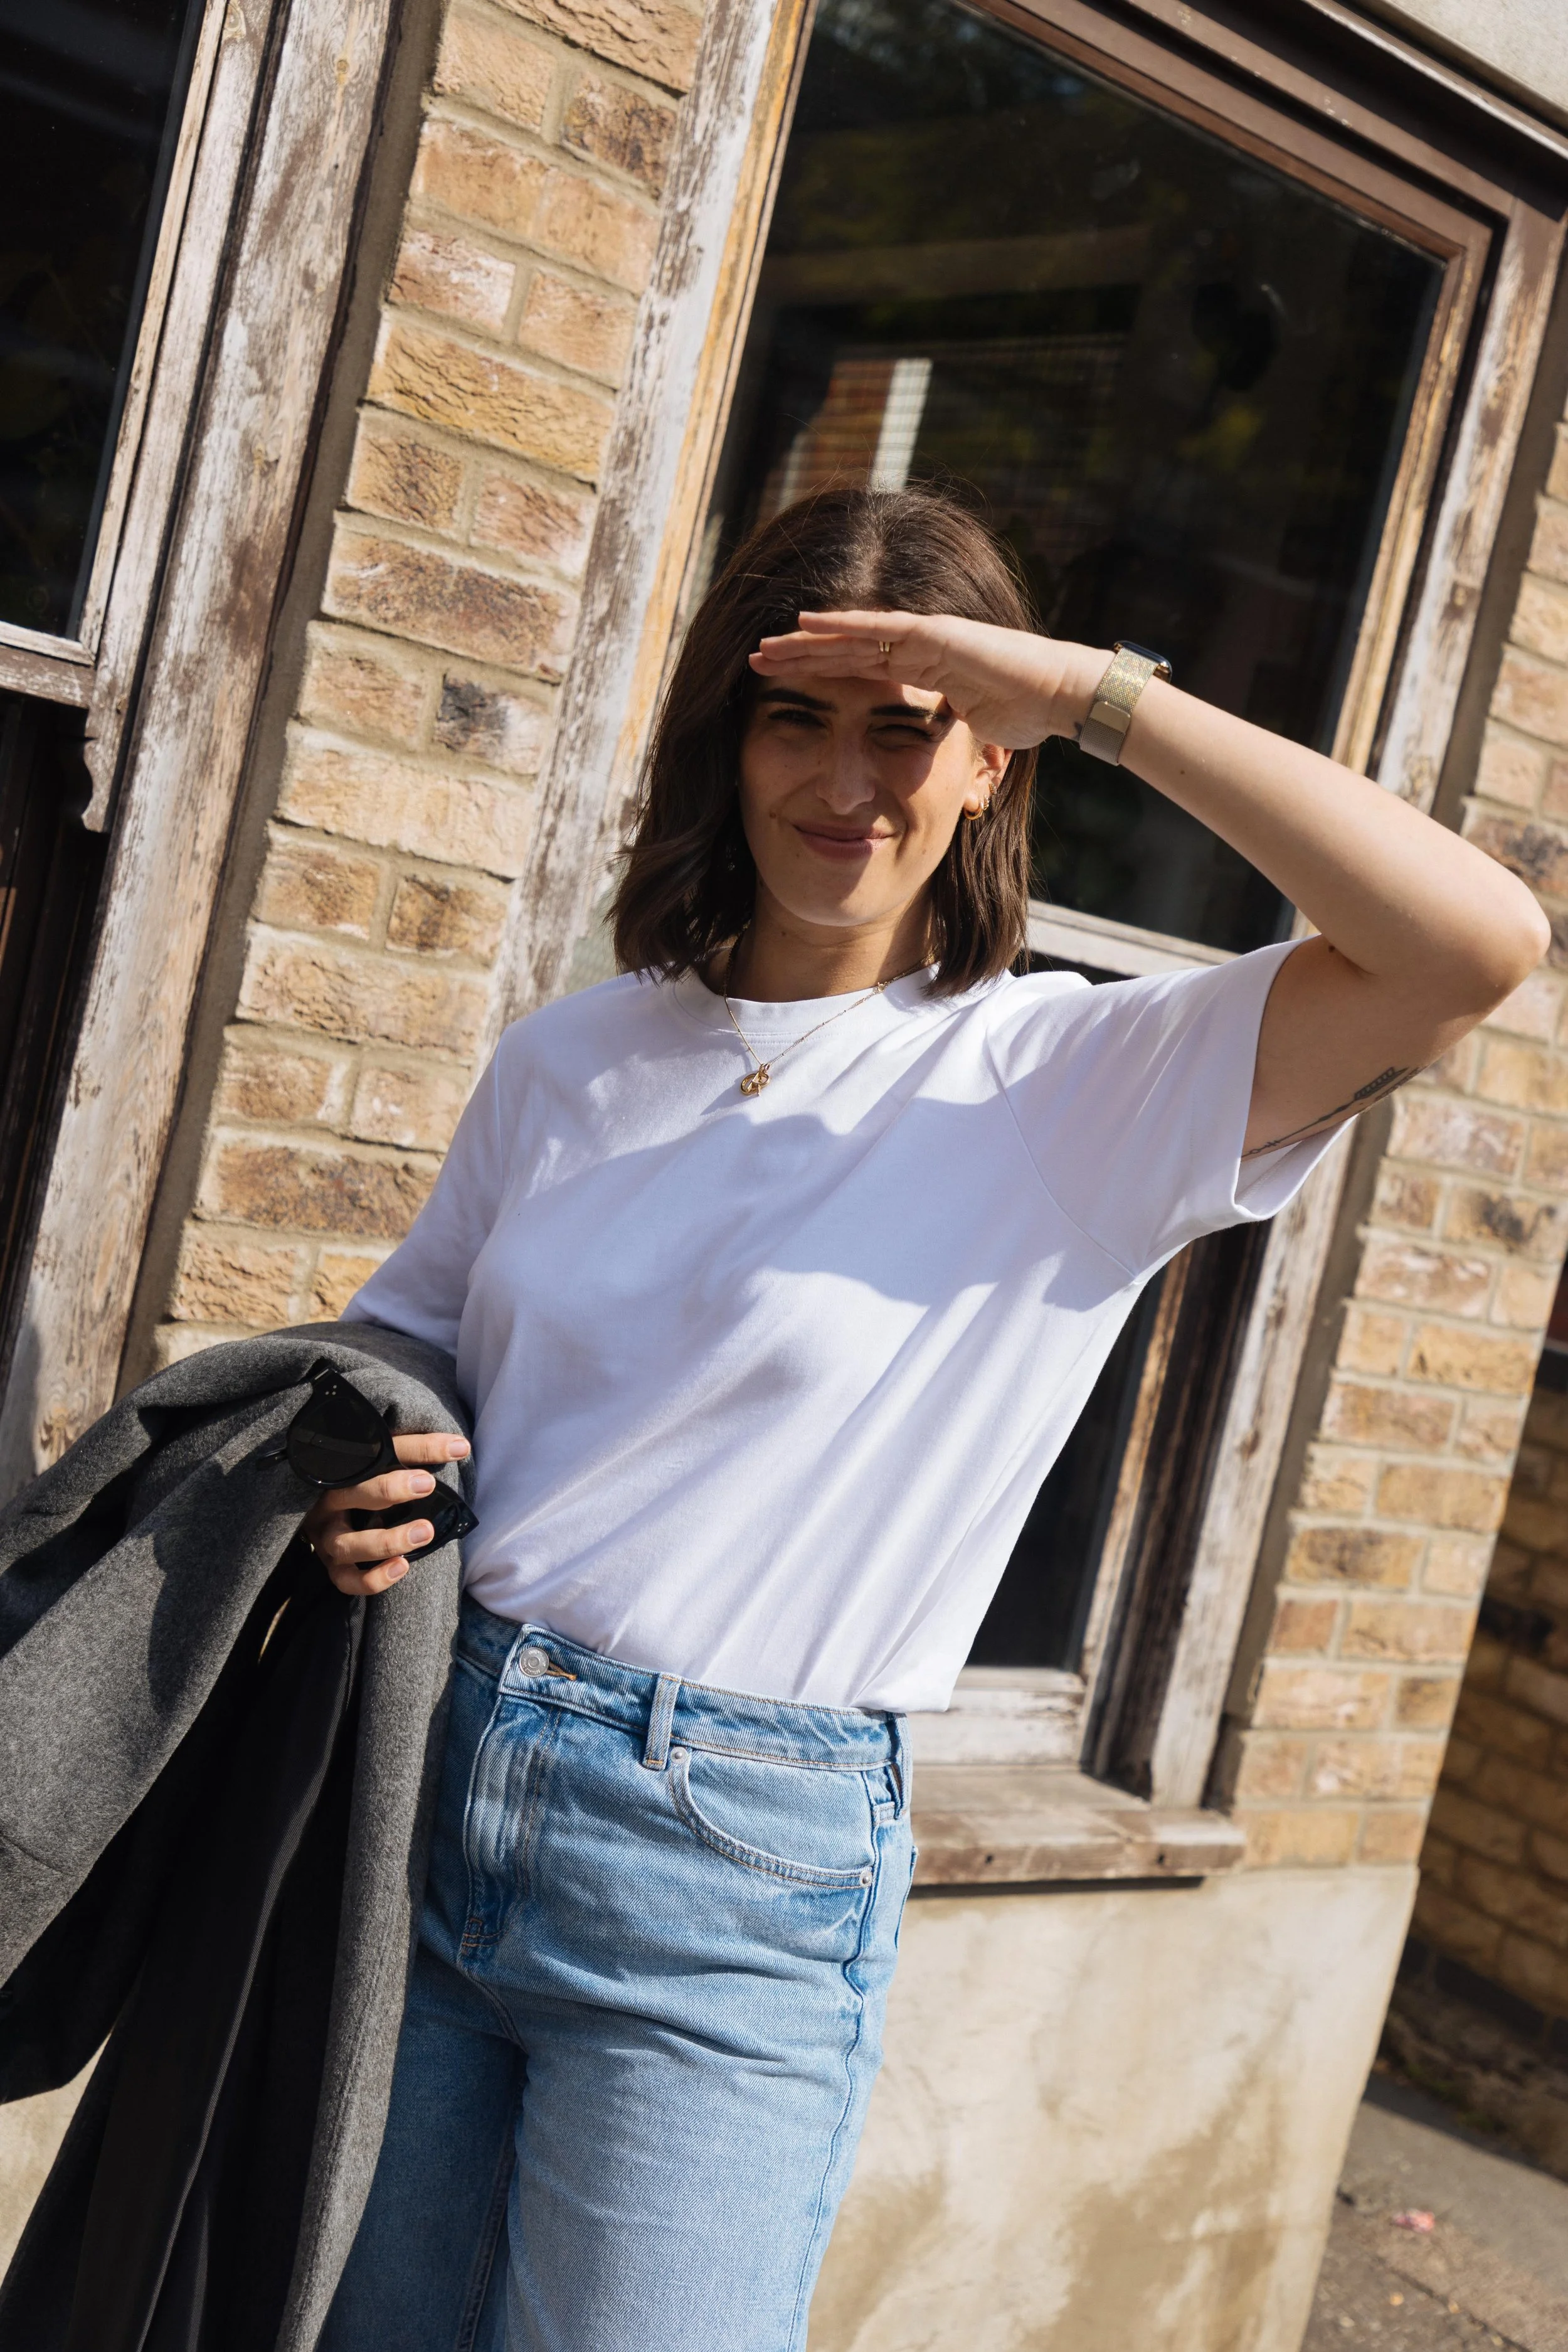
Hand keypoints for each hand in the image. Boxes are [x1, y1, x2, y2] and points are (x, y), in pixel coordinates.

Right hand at [300, 1430, 470, 1596]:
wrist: (338, 1517)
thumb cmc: (368, 1484)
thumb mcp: (388, 1462)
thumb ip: (419, 1452)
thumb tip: (461, 1446)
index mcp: (339, 1472)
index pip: (372, 1455)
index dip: (412, 1451)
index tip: (451, 1449)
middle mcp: (328, 1506)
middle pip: (350, 1495)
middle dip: (389, 1489)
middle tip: (427, 1484)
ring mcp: (327, 1540)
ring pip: (348, 1544)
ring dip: (387, 1540)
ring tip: (425, 1531)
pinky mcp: (335, 1569)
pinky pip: (348, 1581)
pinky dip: (374, 1578)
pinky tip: (403, 1566)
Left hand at [749, 610, 1108, 748]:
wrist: (1058, 696)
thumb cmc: (1024, 713)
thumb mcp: (966, 730)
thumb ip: (940, 731)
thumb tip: (927, 755)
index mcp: (920, 670)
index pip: (857, 671)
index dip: (818, 675)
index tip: (780, 684)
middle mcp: (915, 648)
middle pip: (844, 650)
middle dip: (798, 656)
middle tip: (754, 660)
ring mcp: (923, 637)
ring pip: (850, 636)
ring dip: (805, 641)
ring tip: (764, 645)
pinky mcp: (933, 633)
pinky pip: (878, 628)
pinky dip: (841, 625)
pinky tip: (806, 622)